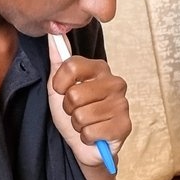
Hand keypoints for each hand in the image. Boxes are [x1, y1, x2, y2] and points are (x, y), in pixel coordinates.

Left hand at [48, 40, 131, 168]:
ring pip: (82, 115)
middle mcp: (115, 82)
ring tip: (86, 124)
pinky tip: (95, 135)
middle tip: (78, 112)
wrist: (85, 145)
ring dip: (78, 125)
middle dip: (69, 109)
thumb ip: (58, 60)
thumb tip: (54, 34)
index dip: (59, 84)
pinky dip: (87, 137)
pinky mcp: (124, 126)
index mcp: (100, 68)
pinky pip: (91, 132)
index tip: (62, 92)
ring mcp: (122, 104)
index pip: (70, 65)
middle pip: (74, 94)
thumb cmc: (74, 113)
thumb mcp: (59, 85)